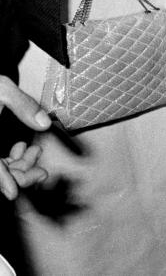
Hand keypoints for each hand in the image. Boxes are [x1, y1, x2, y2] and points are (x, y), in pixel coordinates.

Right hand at [0, 75, 50, 198]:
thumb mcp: (3, 89)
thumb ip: (23, 106)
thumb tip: (44, 123)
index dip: (2, 180)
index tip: (13, 193)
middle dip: (18, 174)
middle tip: (42, 173)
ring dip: (17, 165)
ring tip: (36, 152)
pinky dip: (10, 159)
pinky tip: (23, 148)